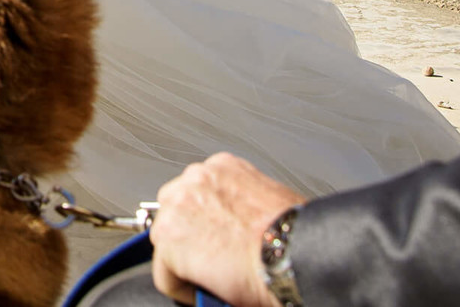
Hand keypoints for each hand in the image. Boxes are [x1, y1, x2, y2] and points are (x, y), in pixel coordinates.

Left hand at [149, 153, 299, 306]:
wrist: (295, 252)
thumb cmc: (296, 235)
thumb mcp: (270, 200)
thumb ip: (241, 204)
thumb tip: (237, 225)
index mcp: (223, 168)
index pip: (199, 195)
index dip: (208, 223)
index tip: (218, 239)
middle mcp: (195, 179)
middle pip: (177, 213)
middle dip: (192, 238)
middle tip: (214, 260)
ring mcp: (177, 206)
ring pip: (168, 241)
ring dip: (186, 261)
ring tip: (213, 277)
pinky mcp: (169, 238)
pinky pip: (164, 274)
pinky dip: (182, 288)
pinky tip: (207, 291)